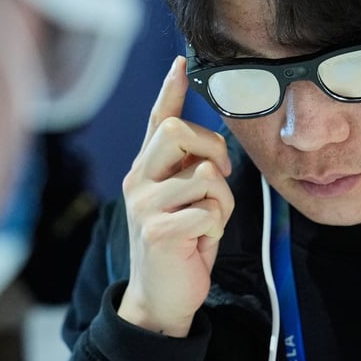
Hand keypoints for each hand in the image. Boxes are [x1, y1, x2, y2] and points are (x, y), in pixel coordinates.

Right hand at [117, 55, 234, 336]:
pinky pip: (209, 211)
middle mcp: (138, 179)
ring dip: (222, 202)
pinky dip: (216, 228)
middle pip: (177, 130)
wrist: (161, 298)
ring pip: (205, 174)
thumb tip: (215, 152)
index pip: (157, 120)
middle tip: (220, 177)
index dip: (169, 90)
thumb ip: (192, 172)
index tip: (180, 63)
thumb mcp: (184, 201)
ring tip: (207, 224)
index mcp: (146, 169)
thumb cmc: (181, 244)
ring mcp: (144, 204)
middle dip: (212, 147)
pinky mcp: (157, 230)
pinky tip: (201, 243)